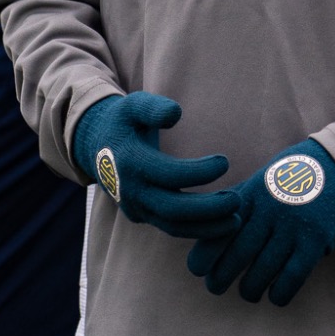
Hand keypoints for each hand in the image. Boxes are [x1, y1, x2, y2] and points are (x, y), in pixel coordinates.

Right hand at [73, 93, 238, 239]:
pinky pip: (170, 228)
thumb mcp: (133, 104)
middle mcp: (131, 190)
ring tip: (236, 220)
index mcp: (130, 161)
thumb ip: (154, 107)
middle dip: (208, 209)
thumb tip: (176, 114)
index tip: (224, 162)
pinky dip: (196, 230)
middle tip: (237, 200)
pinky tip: (221, 224)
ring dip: (206, 227)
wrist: (97, 146)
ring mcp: (135, 207)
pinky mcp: (142, 216)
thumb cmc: (124, 121)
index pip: (169, 174)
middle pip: (173, 210)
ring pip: (173, 227)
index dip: (199, 172)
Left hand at [187, 140, 334, 305]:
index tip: (199, 269)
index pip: (217, 231)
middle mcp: (268, 210)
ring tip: (248, 292)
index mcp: (252, 194)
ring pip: (262, 273)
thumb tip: (209, 229)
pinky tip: (276, 295)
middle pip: (236, 256)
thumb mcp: (264, 179)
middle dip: (220, 279)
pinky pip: (291, 279)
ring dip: (250, 290)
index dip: (203, 256)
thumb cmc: (297, 174)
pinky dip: (279, 294)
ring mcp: (293, 226)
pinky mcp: (316, 240)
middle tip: (216, 287)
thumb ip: (239, 202)